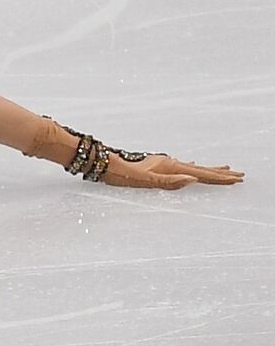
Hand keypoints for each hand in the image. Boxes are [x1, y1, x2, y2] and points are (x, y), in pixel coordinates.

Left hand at [101, 153, 244, 188]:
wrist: (105, 163)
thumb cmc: (122, 174)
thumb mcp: (145, 180)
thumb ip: (168, 181)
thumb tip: (192, 179)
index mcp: (170, 167)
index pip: (200, 174)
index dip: (219, 178)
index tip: (236, 179)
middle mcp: (170, 163)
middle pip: (201, 169)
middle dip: (220, 173)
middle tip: (239, 174)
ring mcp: (164, 163)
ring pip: (193, 167)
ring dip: (209, 169)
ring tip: (223, 169)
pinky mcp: (157, 165)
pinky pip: (181, 167)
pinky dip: (192, 168)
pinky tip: (191, 168)